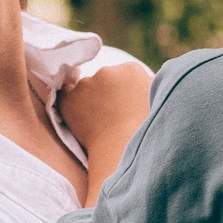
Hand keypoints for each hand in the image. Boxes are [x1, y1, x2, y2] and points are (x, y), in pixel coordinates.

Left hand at [59, 60, 150, 203]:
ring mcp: (87, 83)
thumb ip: (149, 88)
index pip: (123, 75)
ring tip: (98, 122)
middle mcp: (108, 71)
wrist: (123, 152)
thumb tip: (146, 81)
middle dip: (106, 93)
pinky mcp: (69, 97)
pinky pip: (65, 96)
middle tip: (110, 116)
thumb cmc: (145, 132)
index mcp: (132, 70)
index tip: (124, 107)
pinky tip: (80, 118)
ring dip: (89, 99)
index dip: (123, 92)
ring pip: (85, 88)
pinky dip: (71, 105)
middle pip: (104, 79)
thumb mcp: (157, 103)